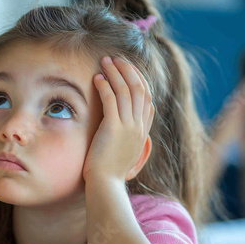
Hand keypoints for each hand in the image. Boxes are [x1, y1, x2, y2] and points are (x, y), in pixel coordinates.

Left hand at [83, 57, 153, 181]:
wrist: (106, 185)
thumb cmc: (110, 172)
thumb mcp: (125, 154)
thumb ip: (129, 140)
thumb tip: (125, 134)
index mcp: (143, 131)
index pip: (147, 99)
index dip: (138, 80)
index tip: (127, 69)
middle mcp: (139, 126)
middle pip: (140, 89)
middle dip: (128, 70)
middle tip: (115, 59)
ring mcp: (129, 126)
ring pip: (126, 91)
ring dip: (115, 73)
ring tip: (105, 61)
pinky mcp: (114, 128)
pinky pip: (111, 100)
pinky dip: (105, 86)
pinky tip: (97, 78)